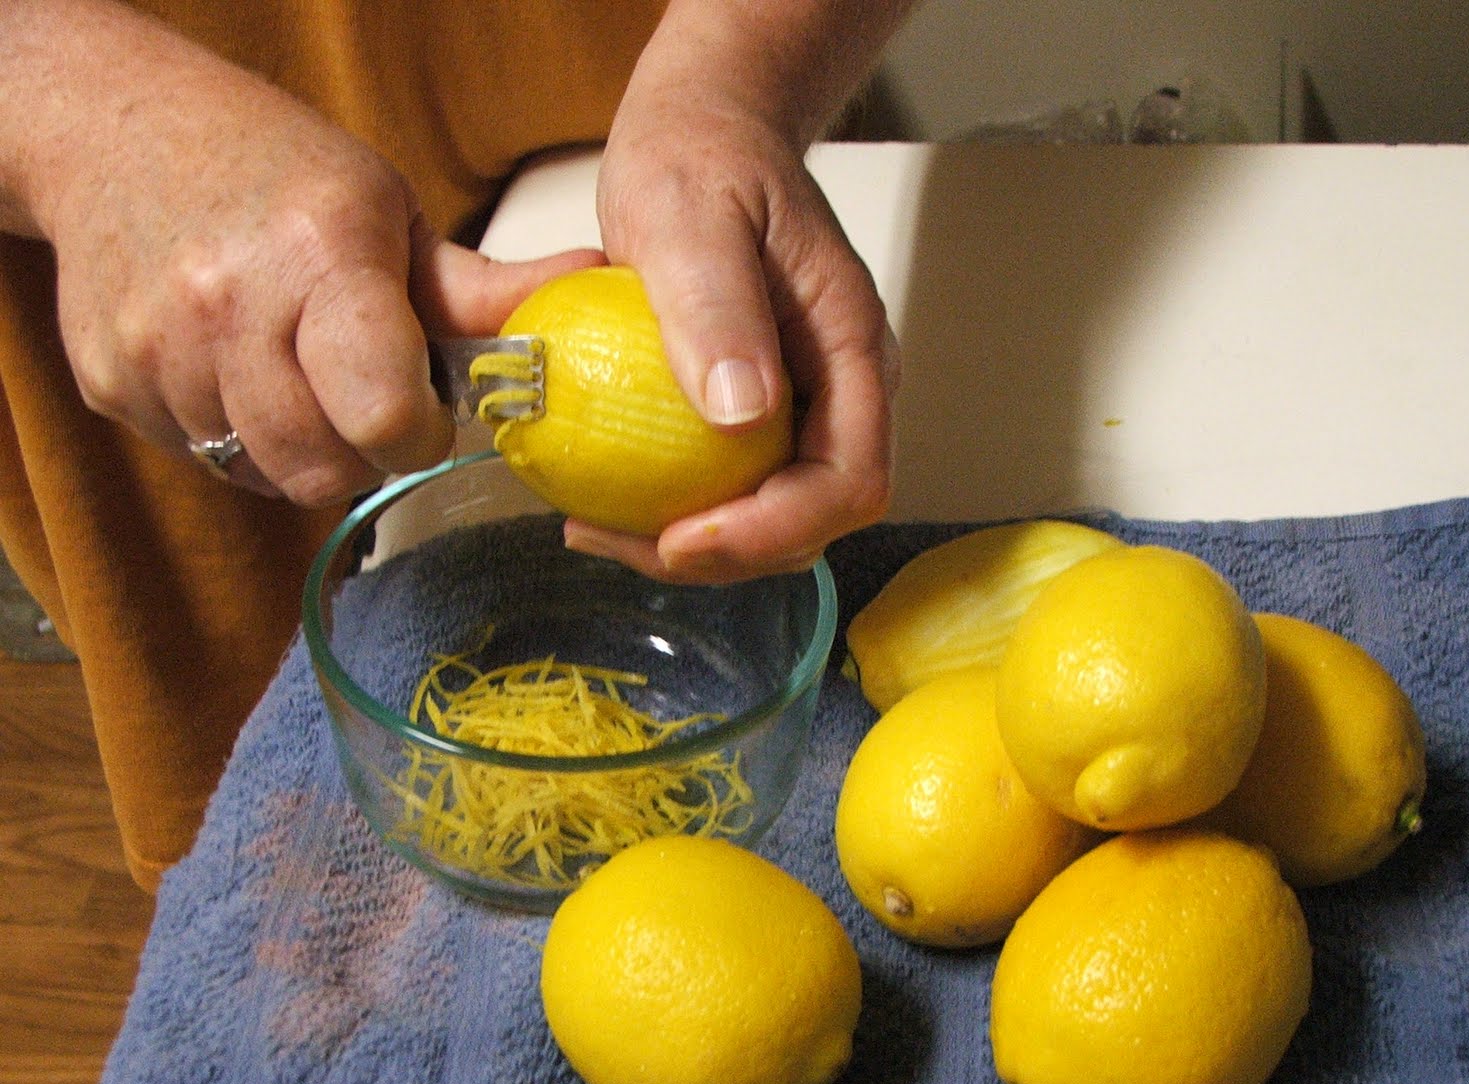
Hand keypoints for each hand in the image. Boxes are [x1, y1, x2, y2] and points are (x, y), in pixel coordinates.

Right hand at [16, 1, 589, 504]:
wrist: (117, 129)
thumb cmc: (277, 174)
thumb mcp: (388, 214)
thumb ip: (480, 289)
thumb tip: (592, 293)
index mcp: (322, 258)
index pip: (383, 414)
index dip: (416, 436)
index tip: (422, 415)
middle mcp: (228, 305)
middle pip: (323, 469)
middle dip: (361, 452)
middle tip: (361, 395)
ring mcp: (157, 349)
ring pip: (264, 476)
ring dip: (298, 448)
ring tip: (295, 369)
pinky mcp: (110, 380)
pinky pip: (203, 458)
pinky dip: (234, 435)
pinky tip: (235, 367)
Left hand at [573, 8, 901, 583]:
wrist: (706, 128)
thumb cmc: (700, 156)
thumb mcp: (688, 215)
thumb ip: (716, 303)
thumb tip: (742, 413)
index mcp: (851, 347)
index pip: (851, 479)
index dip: (774, 528)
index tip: (681, 536)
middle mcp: (845, 388)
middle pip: (817, 517)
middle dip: (729, 554)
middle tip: (622, 542)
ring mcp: (808, 403)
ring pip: (778, 516)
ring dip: (699, 546)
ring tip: (601, 531)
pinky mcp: (764, 410)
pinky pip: (738, 486)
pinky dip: (681, 512)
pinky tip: (609, 504)